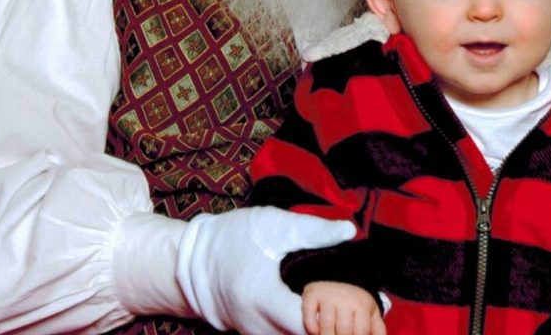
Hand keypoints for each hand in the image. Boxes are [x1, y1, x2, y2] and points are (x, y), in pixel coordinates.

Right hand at [175, 206, 355, 333]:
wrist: (193, 259)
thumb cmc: (233, 239)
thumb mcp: (273, 225)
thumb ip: (312, 230)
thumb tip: (349, 231)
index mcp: (266, 300)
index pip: (313, 327)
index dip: (337, 315)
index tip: (357, 298)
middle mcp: (260, 327)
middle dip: (335, 324)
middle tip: (357, 302)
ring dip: (321, 327)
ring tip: (341, 306)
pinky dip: (305, 328)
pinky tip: (320, 311)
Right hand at [303, 282, 385, 334]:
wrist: (337, 277)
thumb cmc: (355, 304)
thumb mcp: (371, 313)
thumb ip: (378, 330)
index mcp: (362, 305)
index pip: (361, 331)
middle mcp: (345, 299)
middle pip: (344, 330)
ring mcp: (328, 296)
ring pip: (327, 325)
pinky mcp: (312, 295)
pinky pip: (309, 314)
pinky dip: (311, 326)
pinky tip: (315, 332)